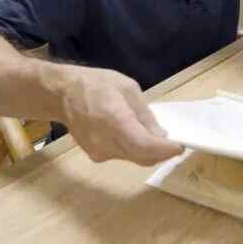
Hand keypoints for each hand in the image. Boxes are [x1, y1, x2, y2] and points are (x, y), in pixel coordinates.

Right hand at [60, 67, 183, 164]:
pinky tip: (136, 137)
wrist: (62, 94)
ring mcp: (99, 152)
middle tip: (175, 143)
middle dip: (162, 153)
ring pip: (134, 159)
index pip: (145, 145)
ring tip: (156, 137)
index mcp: (115, 120)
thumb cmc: (96, 84)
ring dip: (149, 152)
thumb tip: (161, 134)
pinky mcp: (95, 156)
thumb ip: (144, 113)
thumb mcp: (126, 87)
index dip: (165, 149)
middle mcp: (106, 142)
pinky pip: (123, 156)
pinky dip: (134, 150)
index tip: (180, 146)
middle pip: (142, 157)